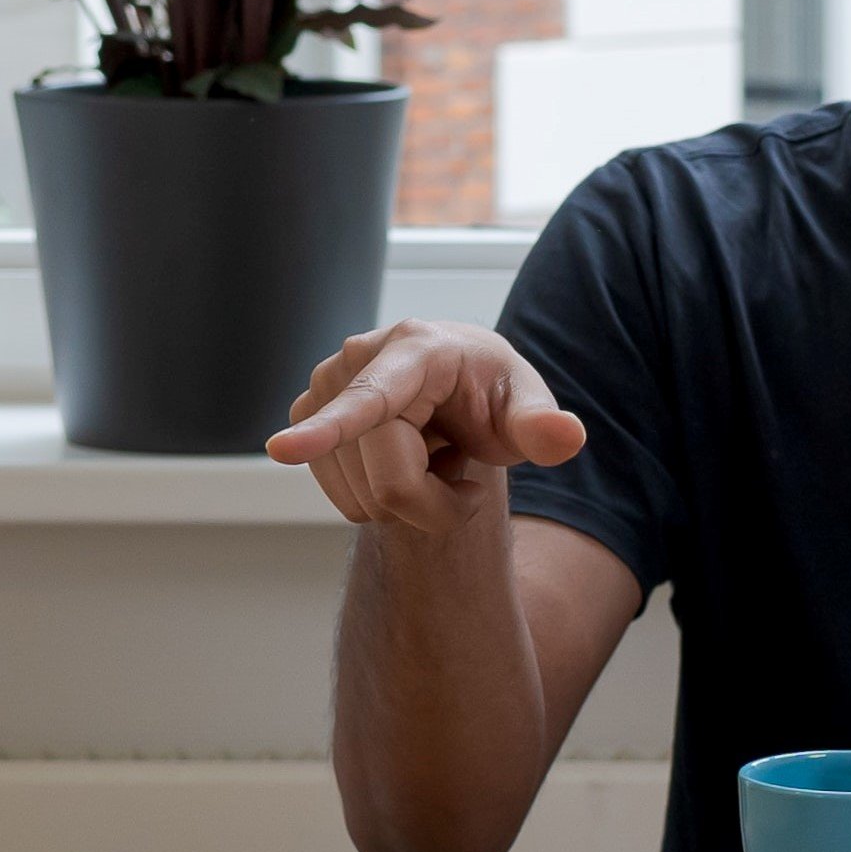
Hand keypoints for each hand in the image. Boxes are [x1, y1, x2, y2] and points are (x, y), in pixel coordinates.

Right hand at [268, 322, 589, 533]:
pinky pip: (341, 497)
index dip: (329, 430)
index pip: (372, 400)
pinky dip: (375, 497)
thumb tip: (566, 436)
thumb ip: (542, 425)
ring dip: (404, 500)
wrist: (455, 390)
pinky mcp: (306, 415)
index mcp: (416, 349)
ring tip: (427, 457)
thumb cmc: (492, 396)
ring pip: (361, 499)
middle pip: (387, 482)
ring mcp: (323, 388)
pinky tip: (398, 458)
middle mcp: (356, 359)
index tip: (283, 449)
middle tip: (460, 471)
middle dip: (433, 502)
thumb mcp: (525, 407)